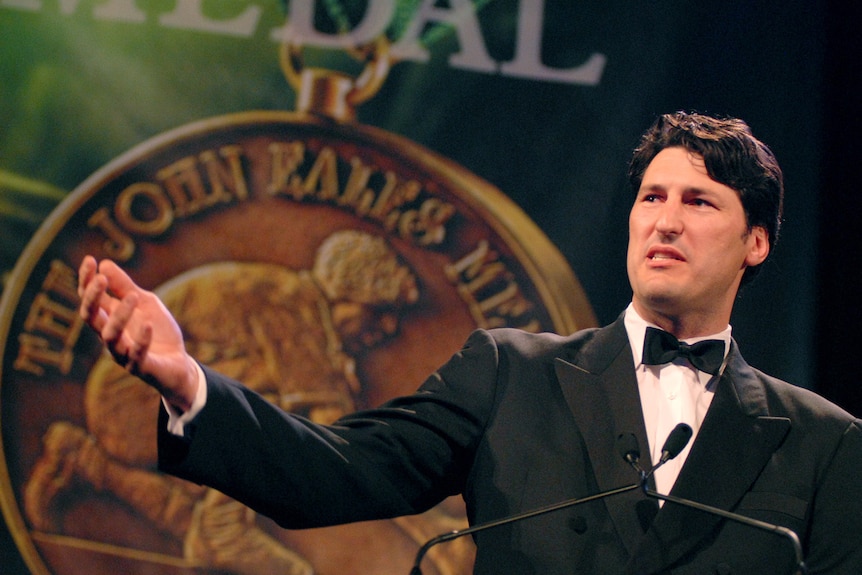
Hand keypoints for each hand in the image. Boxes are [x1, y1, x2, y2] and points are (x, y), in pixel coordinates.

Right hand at [77, 256, 198, 411]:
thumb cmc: (158, 331)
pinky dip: (141, 340)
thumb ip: (125, 286)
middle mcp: (110, 335)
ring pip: (110, 336)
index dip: (86, 281)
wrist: (178, 362)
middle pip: (90, 317)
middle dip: (92, 297)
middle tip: (100, 279)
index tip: (90, 260)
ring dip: (119, 315)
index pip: (90, 299)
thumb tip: (104, 264)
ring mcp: (123, 353)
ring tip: (134, 296)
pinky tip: (147, 325)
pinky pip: (135, 355)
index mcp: (109, 319)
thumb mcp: (145, 302)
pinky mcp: (139, 366)